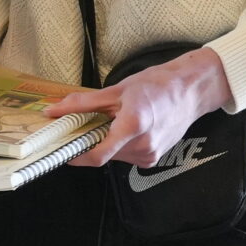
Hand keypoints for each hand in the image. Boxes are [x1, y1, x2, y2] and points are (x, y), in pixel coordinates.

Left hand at [50, 47, 234, 169]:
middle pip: (103, 154)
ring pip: (114, 156)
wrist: (190, 91)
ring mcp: (149, 154)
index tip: (62, 148)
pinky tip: (127, 129)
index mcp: (133, 126)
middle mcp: (143, 145)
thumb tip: (55, 111)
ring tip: (114, 121)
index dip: (75, 155)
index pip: (97, 155)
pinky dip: (119, 145)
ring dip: (106, 143)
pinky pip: (126, 156)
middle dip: (90, 142)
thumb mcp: (116, 90)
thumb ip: (82, 103)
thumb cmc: (158, 86)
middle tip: (86, 124)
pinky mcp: (153, 159)